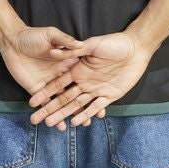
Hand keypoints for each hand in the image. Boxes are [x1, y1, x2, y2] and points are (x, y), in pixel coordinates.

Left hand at [0, 26, 97, 130]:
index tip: (102, 101)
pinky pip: (46, 103)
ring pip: (62, 101)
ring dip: (70, 114)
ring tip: (79, 126)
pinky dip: (53, 114)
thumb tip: (80, 44)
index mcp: (67, 62)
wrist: (12, 42)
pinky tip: (59, 125)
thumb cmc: (34, 36)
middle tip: (92, 121)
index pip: (82, 78)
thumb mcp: (51, 35)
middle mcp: (60, 74)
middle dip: (83, 106)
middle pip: (74, 93)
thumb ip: (65, 41)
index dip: (92, 89)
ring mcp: (49, 83)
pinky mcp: (36, 90)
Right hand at [27, 31, 153, 127]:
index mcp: (78, 68)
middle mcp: (84, 80)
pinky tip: (74, 123)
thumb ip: (77, 49)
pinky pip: (95, 106)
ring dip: (64, 114)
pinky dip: (85, 114)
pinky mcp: (109, 94)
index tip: (32, 102)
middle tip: (35, 120)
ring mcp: (96, 88)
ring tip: (51, 125)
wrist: (135, 48)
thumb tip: (56, 50)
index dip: (45, 93)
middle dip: (50, 109)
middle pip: (63, 98)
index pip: (58, 84)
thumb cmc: (114, 43)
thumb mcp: (94, 44)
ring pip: (76, 105)